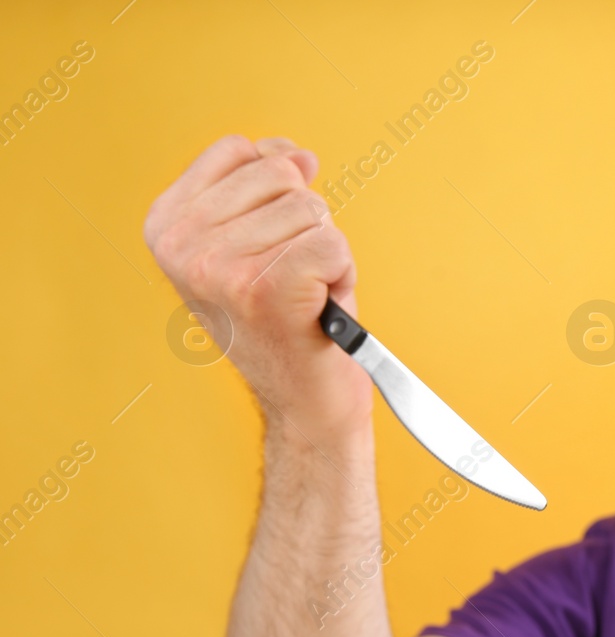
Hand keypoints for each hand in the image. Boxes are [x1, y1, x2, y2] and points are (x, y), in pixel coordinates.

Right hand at [145, 135, 370, 440]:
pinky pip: (333, 242)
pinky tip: (322, 307)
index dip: (277, 188)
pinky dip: (343, 273)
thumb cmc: (288, 320)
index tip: (271, 239)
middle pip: (282, 176)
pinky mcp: (268, 290)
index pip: (241, 151)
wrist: (304, 400)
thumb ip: (263, 186)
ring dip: (326, 252)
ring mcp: (221, 269)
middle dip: (306, 223)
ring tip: (306, 294)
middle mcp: (182, 246)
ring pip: (312, 209)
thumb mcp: (257, 239)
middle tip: (294, 277)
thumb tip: (298, 155)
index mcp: (165, 225)